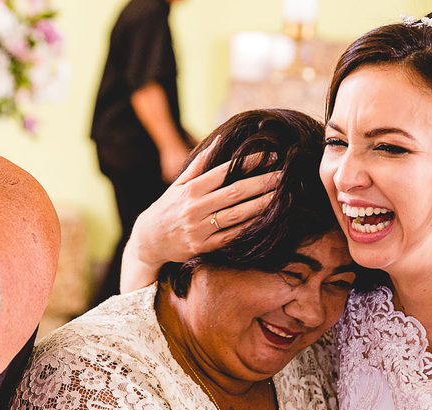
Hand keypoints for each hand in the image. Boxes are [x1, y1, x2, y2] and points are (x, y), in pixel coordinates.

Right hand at [121, 141, 279, 291]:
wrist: (147, 241)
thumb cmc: (166, 209)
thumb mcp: (177, 185)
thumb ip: (198, 164)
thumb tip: (218, 140)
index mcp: (191, 190)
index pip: (225, 172)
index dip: (249, 163)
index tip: (270, 156)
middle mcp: (195, 208)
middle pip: (235, 193)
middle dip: (262, 183)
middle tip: (284, 175)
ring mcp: (199, 229)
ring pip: (236, 215)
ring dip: (261, 205)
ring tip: (281, 196)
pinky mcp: (202, 247)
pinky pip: (231, 236)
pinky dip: (249, 227)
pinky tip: (265, 220)